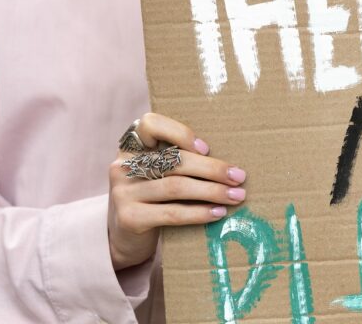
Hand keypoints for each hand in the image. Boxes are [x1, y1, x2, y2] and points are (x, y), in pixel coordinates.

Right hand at [107, 113, 247, 270]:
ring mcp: (123, 192)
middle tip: (239, 176)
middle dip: (212, 169)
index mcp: (132, 146)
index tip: (206, 148)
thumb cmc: (154, 197)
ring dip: (212, 191)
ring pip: (176, 187)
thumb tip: (229, 163)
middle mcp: (122, 165)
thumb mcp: (159, 173)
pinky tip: (218, 212)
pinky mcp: (129, 218)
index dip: (180, 133)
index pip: (150, 124)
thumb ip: (179, 161)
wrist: (126, 237)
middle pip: (173, 160)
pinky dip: (199, 212)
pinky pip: (172, 213)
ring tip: (236, 196)